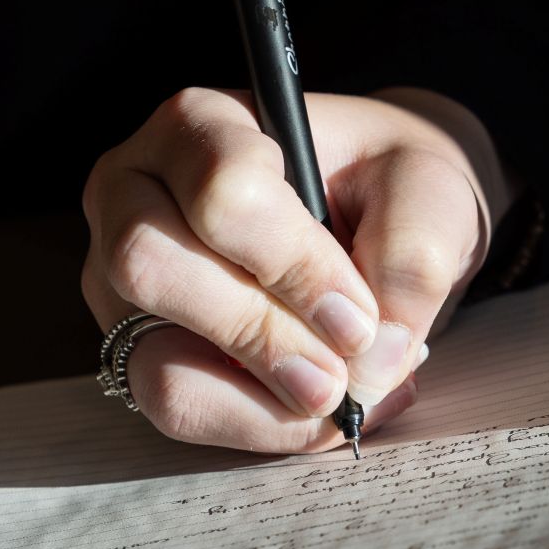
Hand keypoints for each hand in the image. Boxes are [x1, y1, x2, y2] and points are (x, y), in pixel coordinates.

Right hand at [81, 86, 510, 452]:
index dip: (294, 268)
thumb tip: (371, 367)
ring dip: (258, 399)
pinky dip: (254, 425)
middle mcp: (135, 191)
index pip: (220, 192)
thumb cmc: (392, 183)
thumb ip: (411, 263)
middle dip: (262, 336)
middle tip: (345, 371)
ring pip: (152, 359)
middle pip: (151, 269)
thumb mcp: (430, 194)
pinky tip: (317, 412)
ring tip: (339, 399)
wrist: (383, 209)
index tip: (360, 316)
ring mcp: (119, 274)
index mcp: (201, 124)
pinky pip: (175, 407)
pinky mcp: (136, 343)